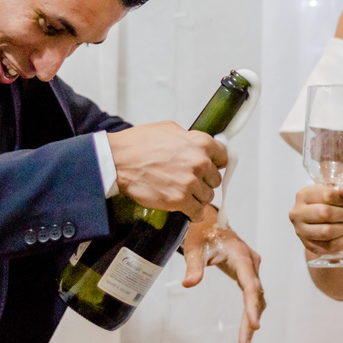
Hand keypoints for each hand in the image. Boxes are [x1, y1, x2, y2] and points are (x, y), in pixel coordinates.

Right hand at [108, 122, 227, 221]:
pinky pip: (197, 212)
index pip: (223, 156)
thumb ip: (189, 138)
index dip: (217, 163)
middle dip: (205, 181)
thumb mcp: (169, 129)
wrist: (118, 161)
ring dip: (198, 197)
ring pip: (207, 197)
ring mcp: (190, 182)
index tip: (212, 167)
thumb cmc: (139, 144)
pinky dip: (193, 213)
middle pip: (215, 179)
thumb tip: (197, 146)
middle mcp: (199, 162)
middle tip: (191, 181)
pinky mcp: (179, 200)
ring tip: (185, 194)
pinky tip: (187, 210)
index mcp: (200, 142)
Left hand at [182, 206, 264, 342]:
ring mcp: (251, 267)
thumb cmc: (202, 233)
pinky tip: (247, 326)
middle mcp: (251, 262)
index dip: (251, 305)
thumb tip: (189, 284)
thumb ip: (193, 266)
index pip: (249, 284)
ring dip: (252, 317)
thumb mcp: (194, 247)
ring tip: (244, 342)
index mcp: (240, 255)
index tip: (254, 325)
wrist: (210, 222)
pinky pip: (252, 292)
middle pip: (255, 294)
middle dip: (251, 318)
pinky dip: (250, 309)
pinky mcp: (247, 272)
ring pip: (256, 295)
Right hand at [288, 175, 342, 257]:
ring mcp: (300, 230)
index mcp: (304, 194)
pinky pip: (329, 247)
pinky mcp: (308, 246)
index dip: (342, 200)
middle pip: (324, 213)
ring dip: (342, 229)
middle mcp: (297, 212)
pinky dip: (342, 242)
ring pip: (326, 232)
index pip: (326, 195)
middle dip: (342, 215)